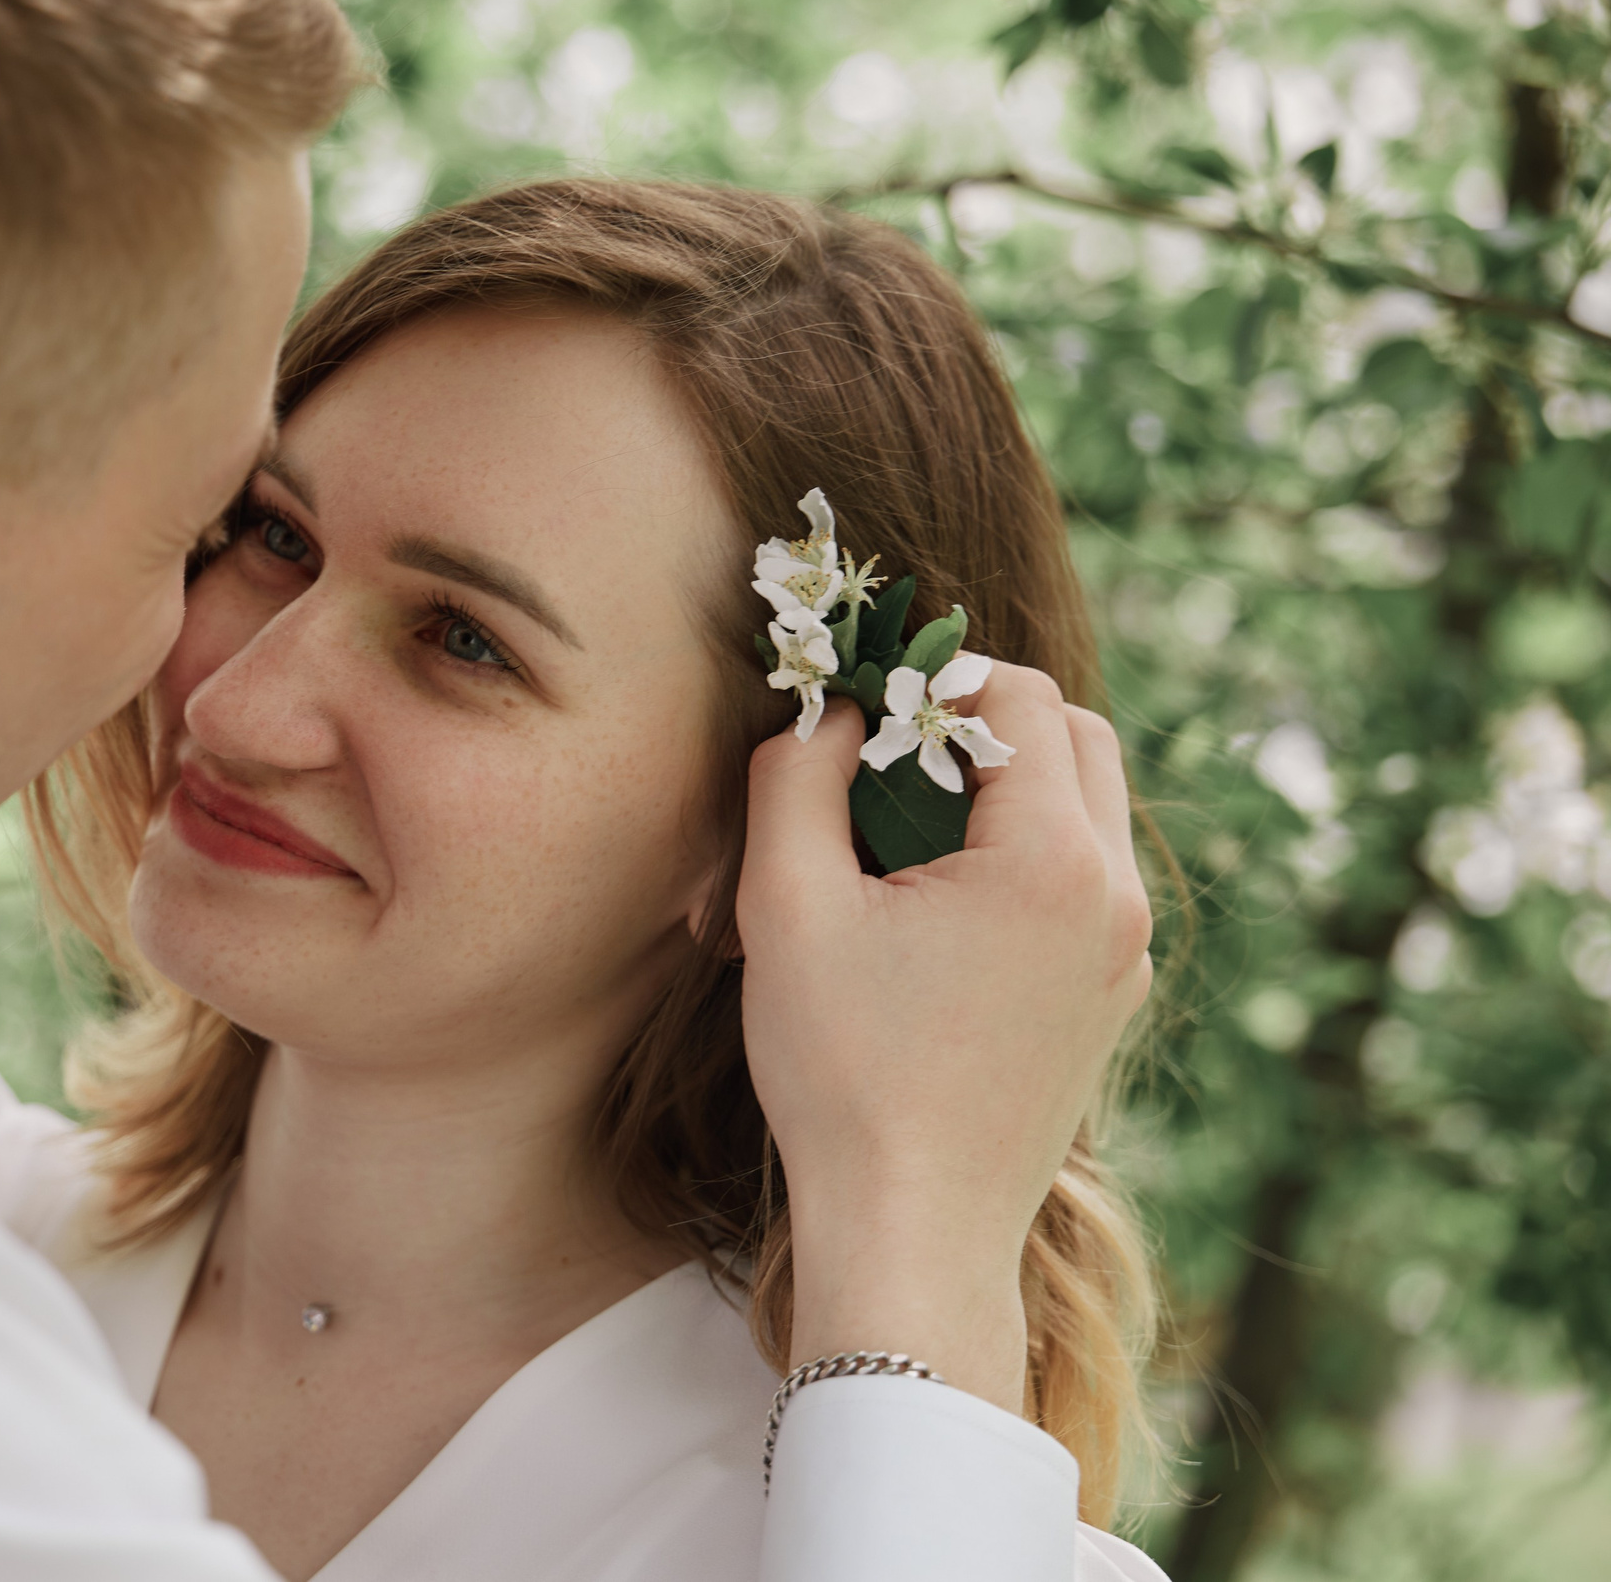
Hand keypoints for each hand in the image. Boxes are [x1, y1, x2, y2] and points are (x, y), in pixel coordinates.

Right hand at [736, 670, 1152, 1415]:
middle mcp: (1115, 897)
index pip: (1022, 696)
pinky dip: (1021, 856)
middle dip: (983, 722)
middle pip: (1077, 736)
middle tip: (885, 761)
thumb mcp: (789, 909)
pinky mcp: (1109, 1001)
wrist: (914, 1234)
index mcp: (1051, 861)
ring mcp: (1124, 956)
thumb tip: (829, 713)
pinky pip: (1082, 881)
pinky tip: (933, 909)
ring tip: (900, 837)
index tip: (862, 708)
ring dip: (1005, 788)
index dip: (936, 679)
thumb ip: (798, 780)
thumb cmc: (845, 1076)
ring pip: (1086, 808)